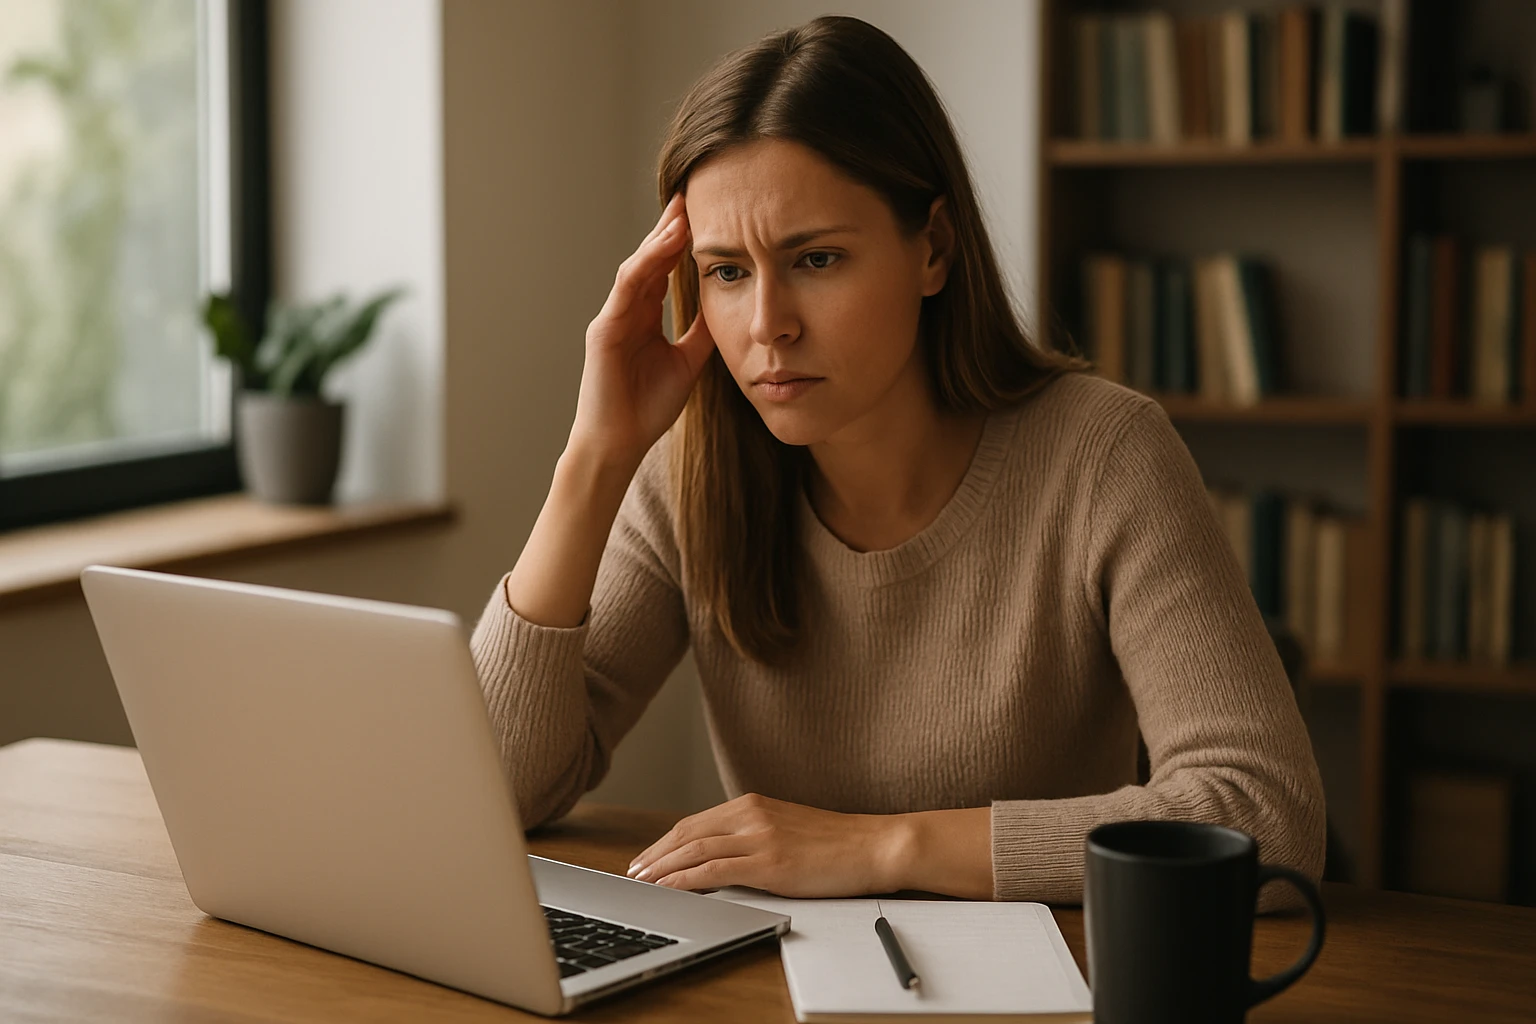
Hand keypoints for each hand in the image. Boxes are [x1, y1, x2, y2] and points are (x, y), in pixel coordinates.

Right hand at [568, 191, 716, 469]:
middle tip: (692, 195)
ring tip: (683, 211)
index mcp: (643, 318)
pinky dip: (647, 263)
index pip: (664, 270)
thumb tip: (729, 306)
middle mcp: (626, 311)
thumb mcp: (687, 363)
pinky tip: (666, 243)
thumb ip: (701, 333)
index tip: (708, 216)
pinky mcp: (604, 329)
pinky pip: (627, 287)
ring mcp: (612, 317)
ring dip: (660, 238)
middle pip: (650, 259)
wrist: (619, 444)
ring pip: (638, 266)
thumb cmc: (647, 409)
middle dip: (670, 227)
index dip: (683, 243)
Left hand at [624, 793, 907, 897]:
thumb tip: (724, 856)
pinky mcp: (769, 861)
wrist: (874, 846)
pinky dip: (684, 879)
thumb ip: (755, 835)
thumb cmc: (837, 843)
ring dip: (661, 868)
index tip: (647, 858)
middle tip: (633, 873)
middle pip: (687, 833)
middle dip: (655, 855)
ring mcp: (759, 836)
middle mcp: (751, 814)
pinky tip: (668, 888)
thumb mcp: (787, 829)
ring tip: (642, 882)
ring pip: (694, 849)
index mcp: (753, 804)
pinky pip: (713, 869)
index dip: (665, 842)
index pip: (695, 822)